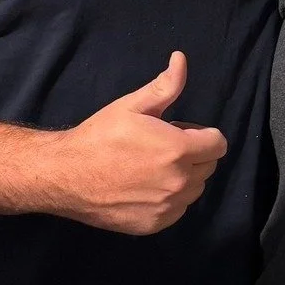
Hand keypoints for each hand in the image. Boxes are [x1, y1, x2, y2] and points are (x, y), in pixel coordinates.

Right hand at [46, 52, 227, 234]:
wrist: (66, 174)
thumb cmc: (99, 136)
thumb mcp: (132, 105)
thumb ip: (165, 86)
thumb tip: (181, 59)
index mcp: (179, 150)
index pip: (218, 144)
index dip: (201, 134)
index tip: (179, 131)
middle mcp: (179, 182)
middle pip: (208, 166)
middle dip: (192, 154)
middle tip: (160, 146)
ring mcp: (168, 207)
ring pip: (194, 190)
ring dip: (182, 177)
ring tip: (150, 166)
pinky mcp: (155, 225)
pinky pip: (177, 210)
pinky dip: (168, 199)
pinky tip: (142, 187)